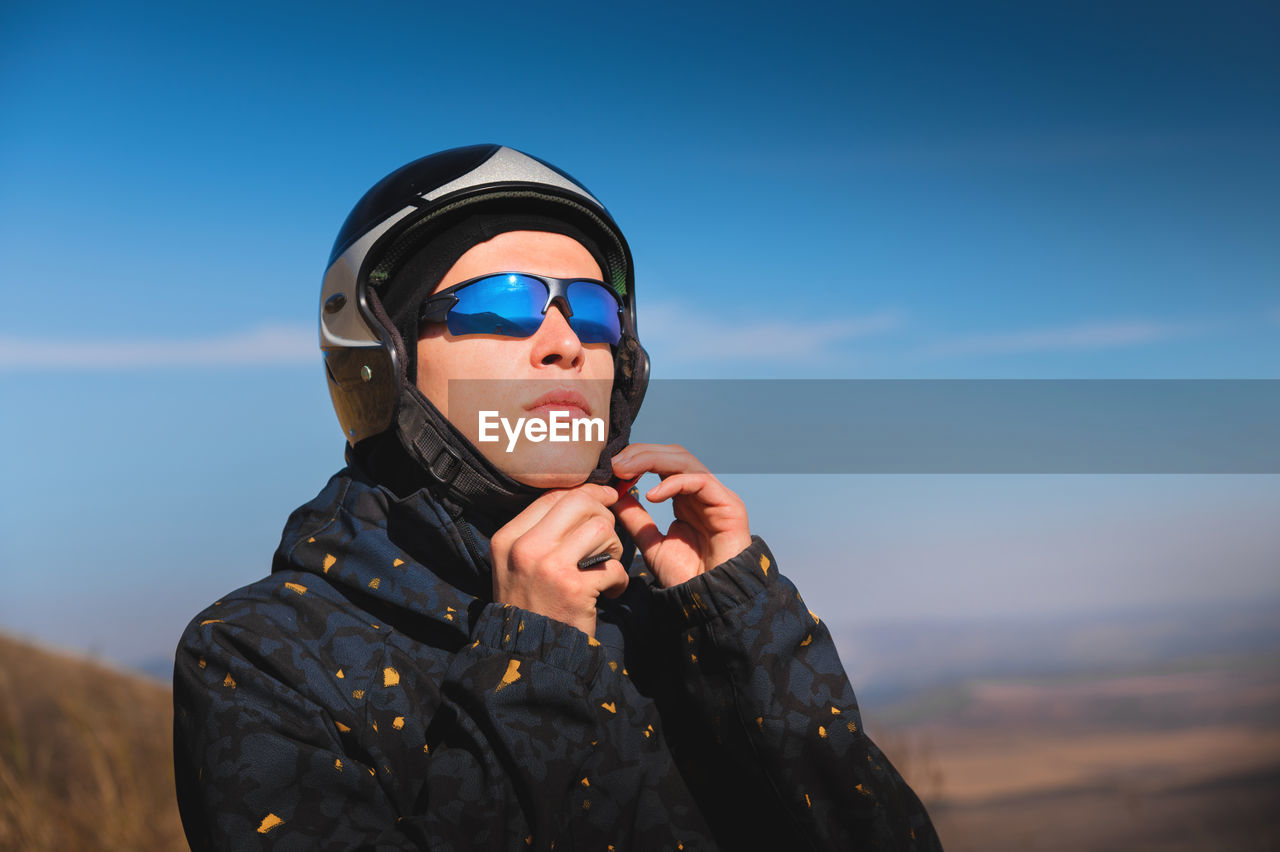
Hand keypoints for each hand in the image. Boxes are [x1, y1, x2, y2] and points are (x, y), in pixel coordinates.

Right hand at [490, 483, 628, 637]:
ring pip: (601, 528)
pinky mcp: (574, 589)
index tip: (604, 498)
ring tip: (605, 568)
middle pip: (578, 503)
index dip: (585, 492)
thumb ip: (542, 532)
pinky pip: (614, 566)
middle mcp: (525, 548)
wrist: (529, 657)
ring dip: (613, 547)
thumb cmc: (531, 606)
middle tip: (606, 539)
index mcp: (508, 539)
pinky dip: (619, 580)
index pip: (552, 496)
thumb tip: (584, 496)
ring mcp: (549, 568)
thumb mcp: (517, 565)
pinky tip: (609, 592)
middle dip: (602, 515)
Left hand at [610, 444, 751, 587]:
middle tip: (615, 463)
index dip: (635, 459)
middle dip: (641, 453)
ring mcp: (716, 495)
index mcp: (684, 497)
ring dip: (652, 459)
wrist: (710, 600)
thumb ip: (636, 518)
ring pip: (684, 460)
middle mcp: (701, 491)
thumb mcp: (651, 543)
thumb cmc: (686, 576)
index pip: (661, 462)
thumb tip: (614, 494)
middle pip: (672, 454)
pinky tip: (652, 495)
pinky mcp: (729, 504)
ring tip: (626, 470)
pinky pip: (699, 480)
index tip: (610, 468)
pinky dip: (673, 483)